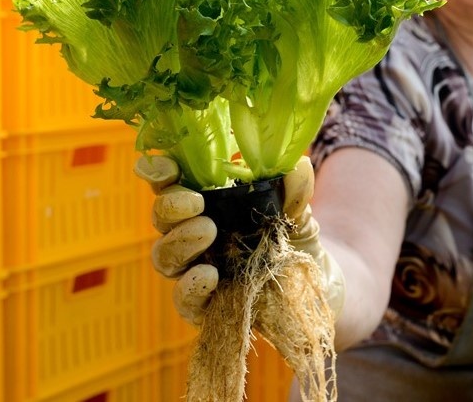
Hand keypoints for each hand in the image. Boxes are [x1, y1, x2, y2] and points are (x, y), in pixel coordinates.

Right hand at [133, 155, 344, 325]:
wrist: (312, 287)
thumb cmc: (292, 239)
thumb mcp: (297, 213)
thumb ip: (294, 191)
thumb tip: (297, 167)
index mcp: (205, 201)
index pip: (169, 182)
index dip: (160, 172)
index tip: (168, 168)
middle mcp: (191, 233)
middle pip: (162, 217)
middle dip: (171, 207)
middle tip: (196, 204)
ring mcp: (193, 270)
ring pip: (164, 256)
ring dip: (179, 241)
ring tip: (208, 231)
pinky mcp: (203, 306)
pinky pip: (184, 299)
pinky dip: (190, 286)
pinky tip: (208, 275)